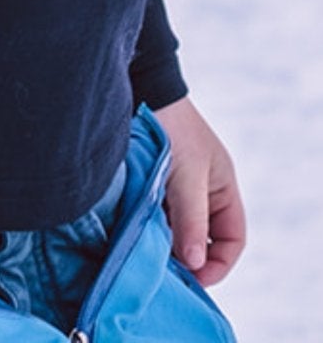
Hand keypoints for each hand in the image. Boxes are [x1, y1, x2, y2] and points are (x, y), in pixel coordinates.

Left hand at [153, 96, 246, 285]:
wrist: (138, 86)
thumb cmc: (170, 124)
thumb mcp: (187, 173)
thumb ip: (192, 218)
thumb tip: (194, 262)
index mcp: (222, 189)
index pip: (231, 241)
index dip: (217, 264)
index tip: (192, 276)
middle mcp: (201, 192)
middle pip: (200, 240)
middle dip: (184, 256)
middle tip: (161, 267)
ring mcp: (174, 189)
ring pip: (173, 230)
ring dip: (160, 240)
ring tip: (143, 245)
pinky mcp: (148, 184)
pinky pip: (151, 216)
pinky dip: (144, 224)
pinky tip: (130, 226)